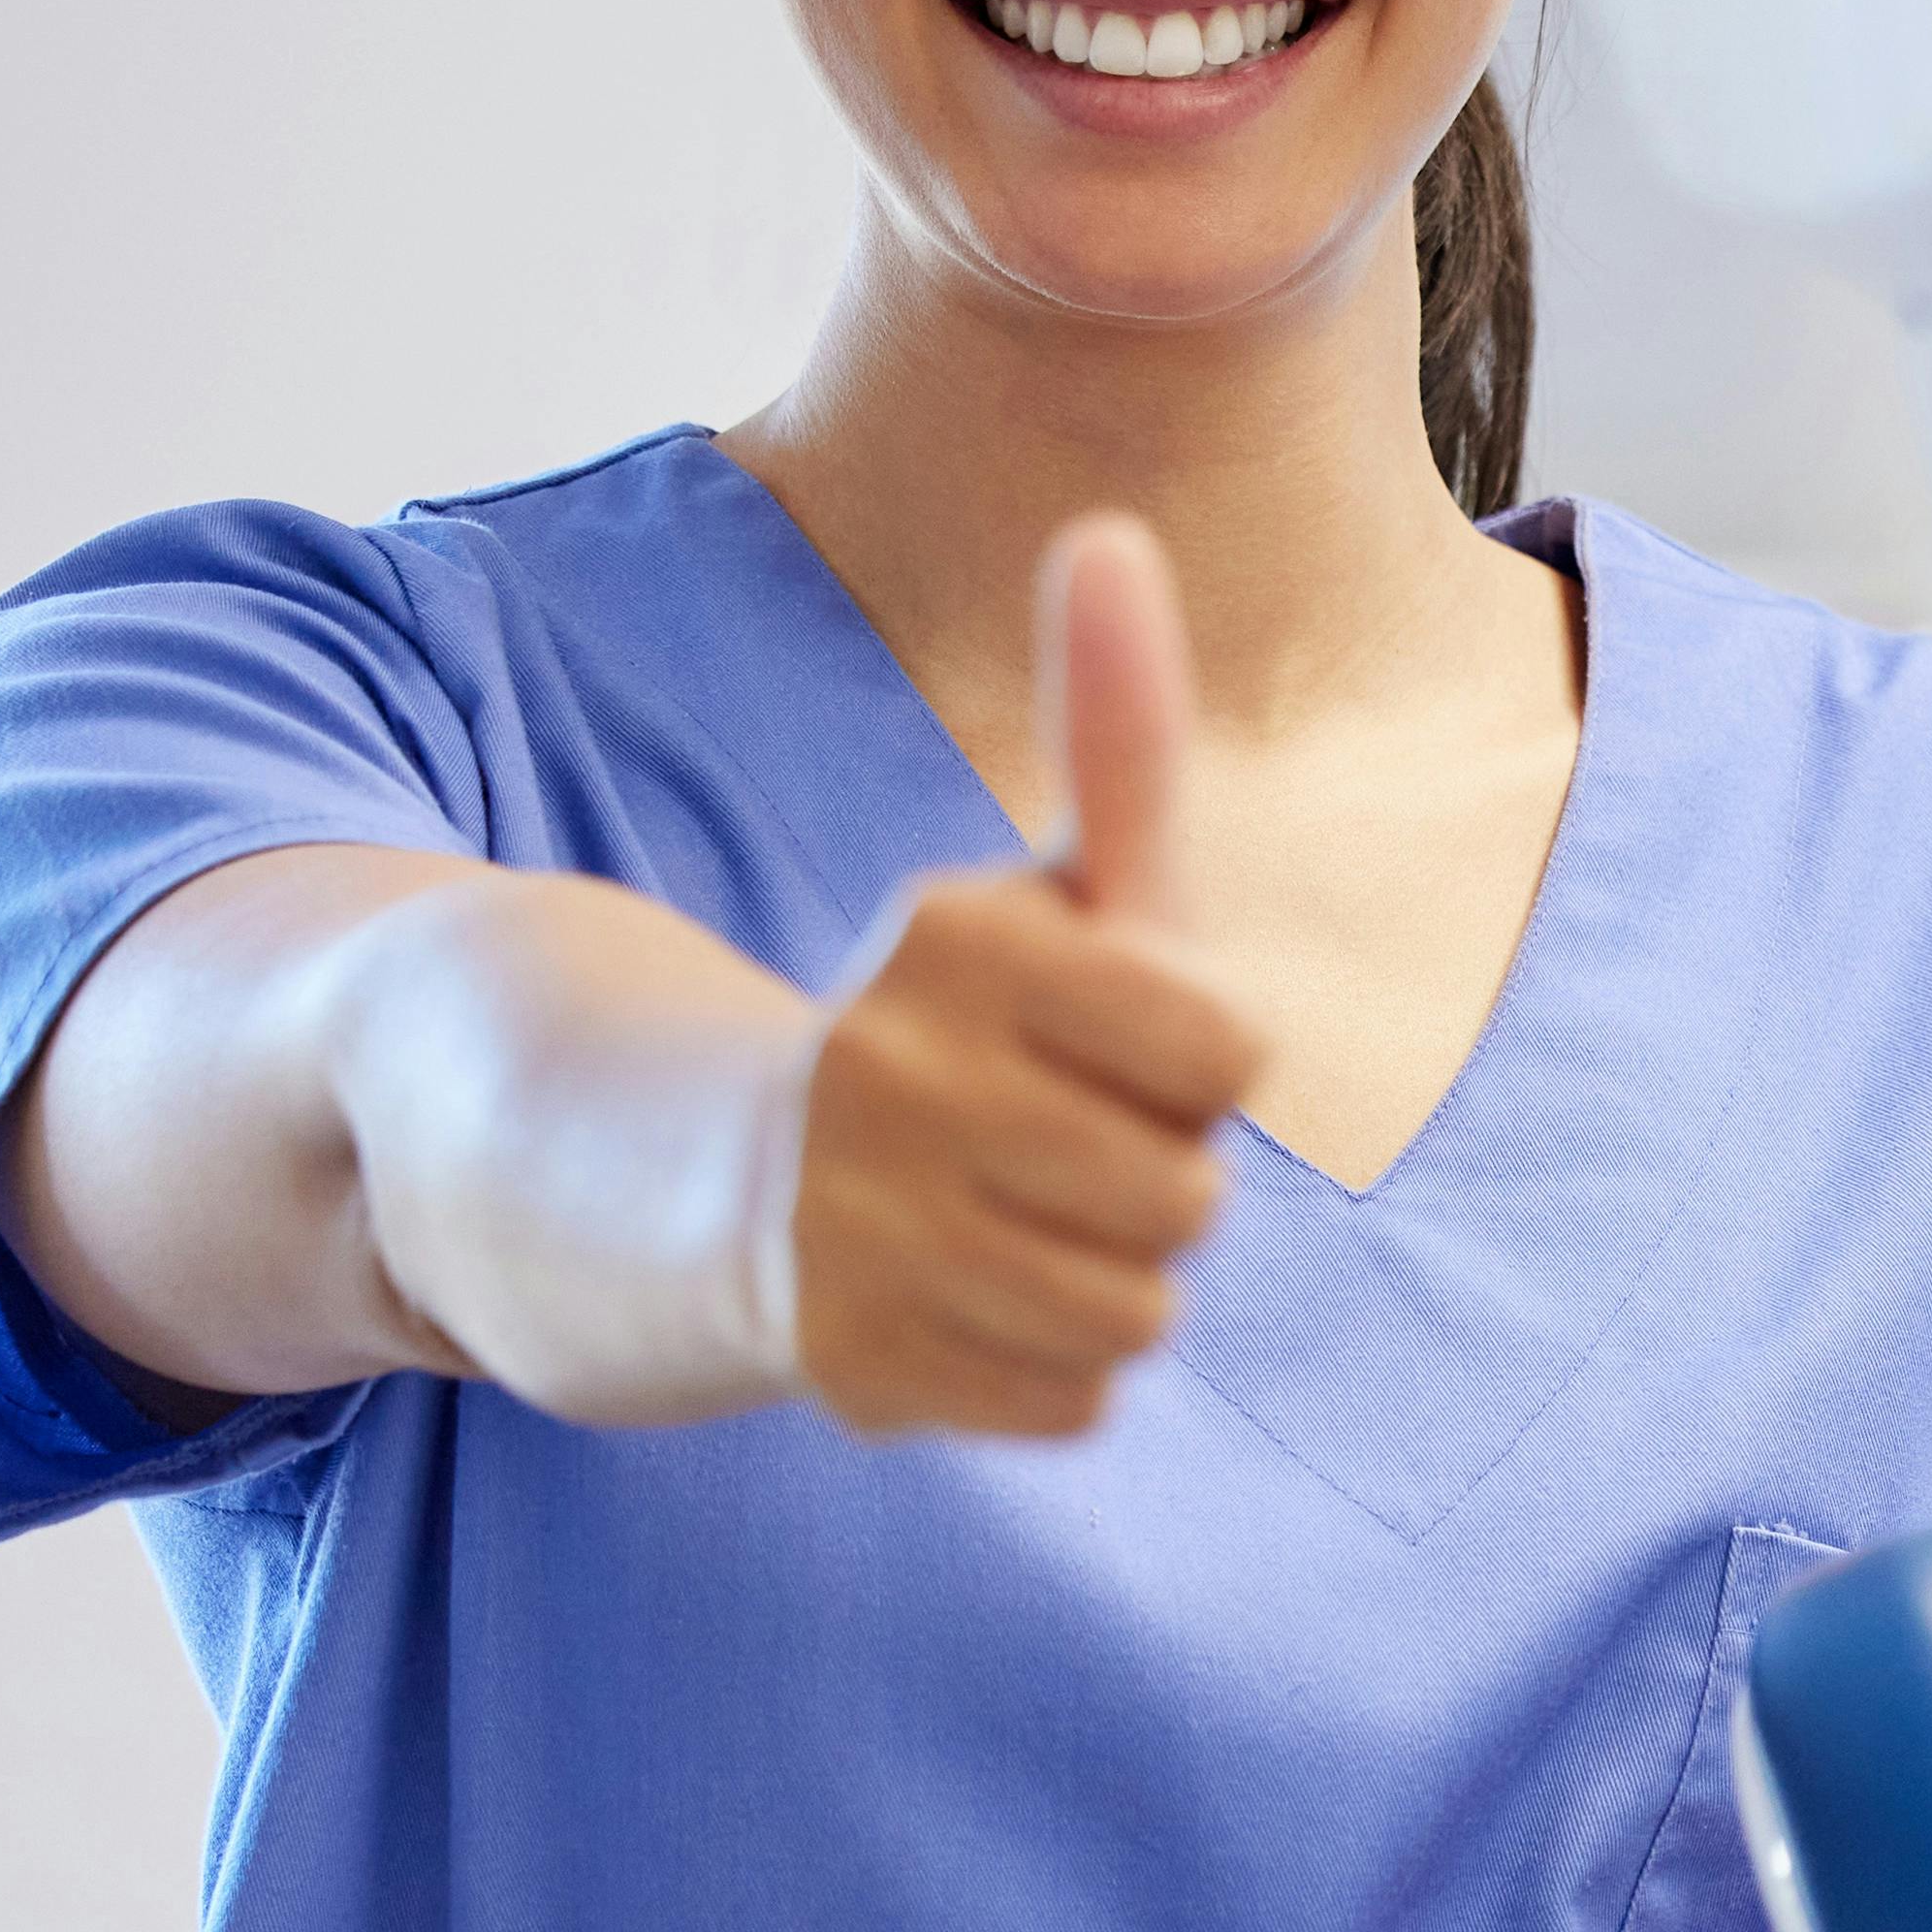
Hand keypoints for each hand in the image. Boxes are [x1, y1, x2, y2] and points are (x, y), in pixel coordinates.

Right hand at [783, 513, 1264, 1437]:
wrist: (704, 1183)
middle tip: (1038, 1148)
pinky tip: (957, 1305)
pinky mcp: (851, 1368)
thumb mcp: (1039, 883)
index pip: (1226, 1046)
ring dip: (1102, 1281)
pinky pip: (1077, 1400)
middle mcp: (891, 1078)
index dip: (1188, 1058)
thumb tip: (1114, 531)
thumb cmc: (946, 1027)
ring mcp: (859, 1231)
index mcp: (957, 942)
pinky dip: (1043, 1369)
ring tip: (999, 1226)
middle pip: (1192, 1192)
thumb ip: (1113, 732)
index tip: (1099, 1043)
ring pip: (1140, 1309)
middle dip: (1147, 1179)